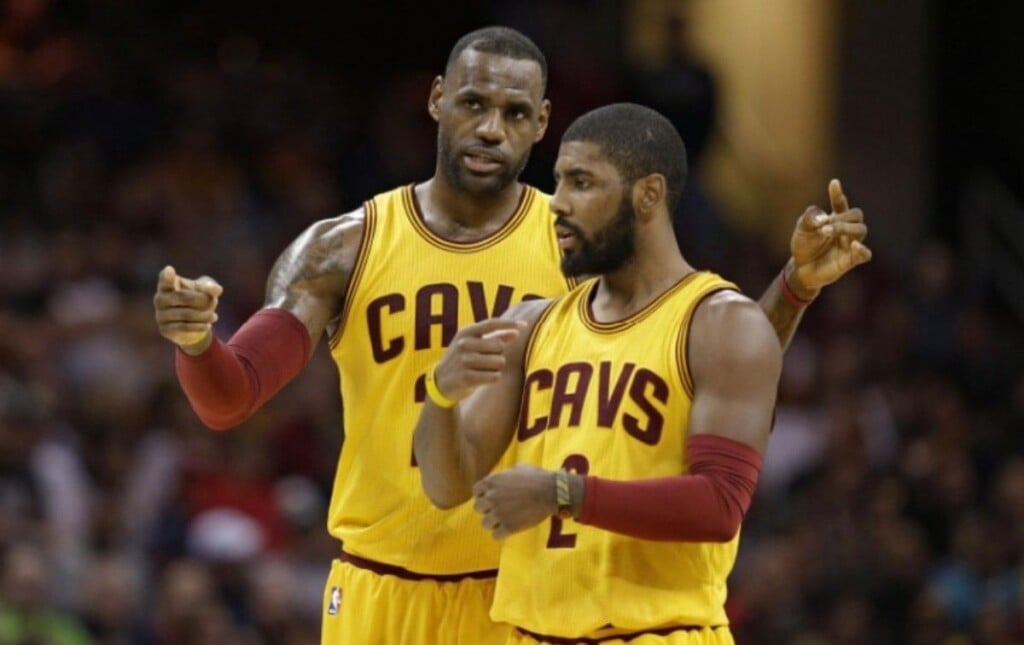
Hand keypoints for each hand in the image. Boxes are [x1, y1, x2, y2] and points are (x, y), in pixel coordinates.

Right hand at [153, 265, 222, 354]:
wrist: (196, 325)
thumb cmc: (200, 300)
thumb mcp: (208, 291)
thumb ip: (211, 287)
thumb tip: (216, 290)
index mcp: (168, 285)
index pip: (165, 279)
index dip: (167, 276)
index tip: (170, 270)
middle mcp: (160, 299)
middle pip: (183, 297)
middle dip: (202, 300)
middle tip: (213, 302)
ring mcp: (160, 314)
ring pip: (185, 314)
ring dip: (204, 316)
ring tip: (214, 316)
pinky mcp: (164, 329)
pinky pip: (183, 327)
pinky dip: (199, 326)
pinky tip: (207, 325)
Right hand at [433, 318, 524, 402]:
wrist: (441, 382)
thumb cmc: (463, 360)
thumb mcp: (474, 344)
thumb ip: (496, 337)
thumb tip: (517, 332)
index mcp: (466, 332)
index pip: (491, 324)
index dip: (508, 323)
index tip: (524, 325)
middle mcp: (464, 344)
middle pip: (499, 346)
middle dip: (499, 354)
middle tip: (487, 361)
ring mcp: (464, 361)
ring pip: (499, 362)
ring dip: (497, 368)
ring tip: (483, 370)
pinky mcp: (466, 377)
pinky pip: (495, 377)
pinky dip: (493, 379)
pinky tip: (483, 379)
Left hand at [473, 465, 557, 539]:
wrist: (550, 492)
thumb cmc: (537, 477)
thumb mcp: (518, 469)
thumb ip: (505, 475)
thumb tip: (501, 478)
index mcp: (492, 482)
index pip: (476, 491)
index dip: (483, 495)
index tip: (490, 498)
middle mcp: (491, 498)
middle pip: (478, 508)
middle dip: (487, 509)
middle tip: (499, 510)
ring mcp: (498, 513)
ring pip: (485, 523)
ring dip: (493, 523)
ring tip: (504, 521)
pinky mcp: (508, 527)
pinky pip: (496, 536)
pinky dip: (501, 534)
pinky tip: (508, 530)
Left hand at [788, 179, 872, 298]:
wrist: (800, 269)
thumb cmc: (804, 245)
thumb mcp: (802, 228)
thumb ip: (811, 217)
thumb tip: (823, 217)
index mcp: (834, 218)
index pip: (840, 203)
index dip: (838, 194)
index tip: (834, 183)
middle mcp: (845, 229)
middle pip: (856, 215)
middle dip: (841, 217)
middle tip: (823, 226)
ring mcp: (850, 244)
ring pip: (861, 230)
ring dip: (845, 228)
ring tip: (827, 231)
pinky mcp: (850, 260)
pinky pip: (865, 254)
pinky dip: (862, 250)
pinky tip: (854, 245)